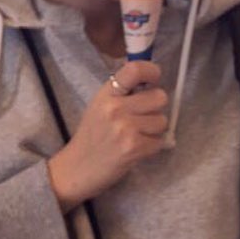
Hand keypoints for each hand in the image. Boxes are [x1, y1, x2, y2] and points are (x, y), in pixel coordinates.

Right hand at [47, 60, 167, 211]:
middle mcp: (115, 108)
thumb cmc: (92, 136)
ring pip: (162, 120)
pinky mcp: (134, 148)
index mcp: (107, 94)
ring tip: (137, 135)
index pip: (135, 70)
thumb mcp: (100, 106)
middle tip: (143, 117)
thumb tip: (152, 81)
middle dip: (156, 108)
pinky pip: (159, 141)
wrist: (77, 168)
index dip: (152, 71)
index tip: (155, 78)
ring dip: (154, 129)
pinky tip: (136, 149)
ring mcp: (125, 128)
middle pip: (159, 97)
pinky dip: (152, 146)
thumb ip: (123, 93)